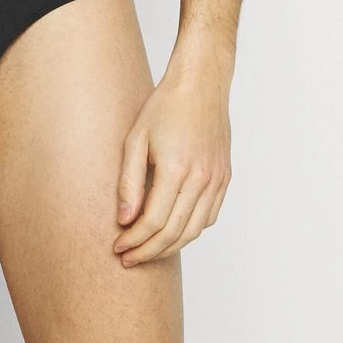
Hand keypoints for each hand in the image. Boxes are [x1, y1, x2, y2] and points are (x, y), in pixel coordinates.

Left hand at [113, 65, 230, 264]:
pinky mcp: (224, 178)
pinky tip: (173, 231)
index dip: (134, 241)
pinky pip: (208, 217)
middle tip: (129, 258)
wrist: (201, 85)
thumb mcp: (136, 138)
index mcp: (176, 168)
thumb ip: (129, 181)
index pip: (154, 222)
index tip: (118, 246)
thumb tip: (125, 220)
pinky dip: (190, 231)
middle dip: (149, 251)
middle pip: (174, 233)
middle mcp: (201, 179)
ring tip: (147, 251)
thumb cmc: (165, 106)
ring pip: (194, 230)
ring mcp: (217, 180)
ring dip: (169, 247)